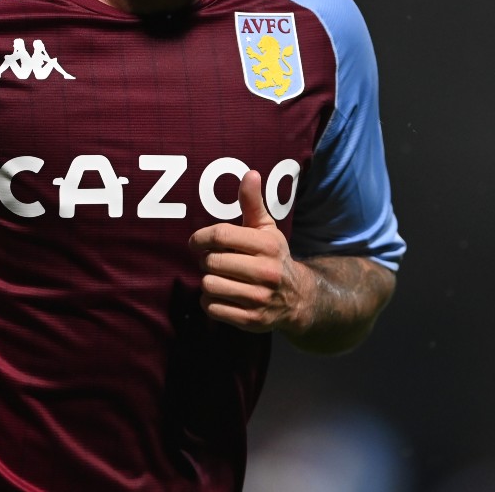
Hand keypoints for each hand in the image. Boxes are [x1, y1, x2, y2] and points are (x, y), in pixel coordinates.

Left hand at [188, 170, 311, 334]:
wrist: (298, 299)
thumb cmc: (274, 257)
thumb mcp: (266, 229)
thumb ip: (253, 203)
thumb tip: (250, 173)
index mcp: (267, 245)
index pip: (220, 236)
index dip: (200, 237)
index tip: (196, 241)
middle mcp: (266, 272)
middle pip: (211, 262)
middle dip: (206, 260)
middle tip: (213, 261)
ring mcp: (259, 298)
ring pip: (209, 285)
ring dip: (207, 281)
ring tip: (218, 277)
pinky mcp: (251, 320)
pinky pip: (212, 308)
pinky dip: (210, 302)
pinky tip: (222, 295)